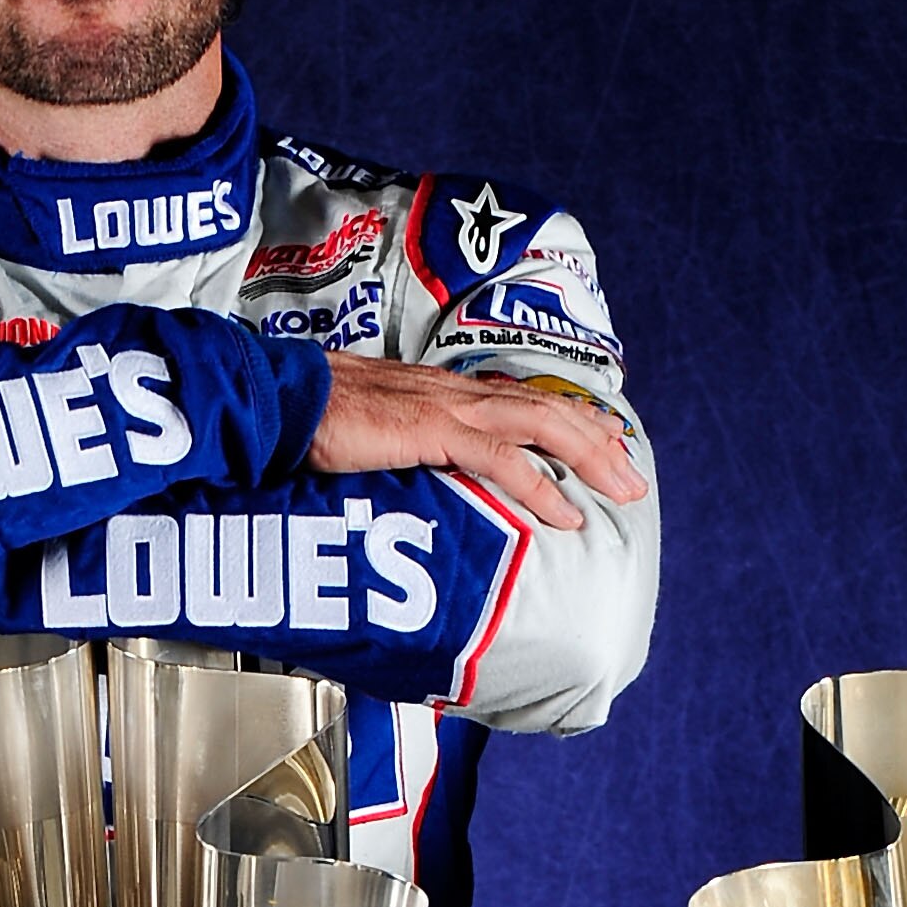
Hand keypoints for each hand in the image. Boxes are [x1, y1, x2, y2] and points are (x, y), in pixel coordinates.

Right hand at [308, 358, 646, 532]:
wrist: (275, 399)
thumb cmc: (307, 420)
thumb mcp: (368, 437)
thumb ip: (398, 454)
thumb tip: (407, 483)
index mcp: (440, 391)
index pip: (521, 400)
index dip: (568, 419)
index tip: (604, 440)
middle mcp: (454, 392)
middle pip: (545, 410)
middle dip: (596, 441)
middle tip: (631, 475)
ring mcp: (447, 407)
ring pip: (541, 426)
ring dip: (589, 458)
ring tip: (622, 489)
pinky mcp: (433, 430)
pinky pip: (503, 459)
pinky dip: (541, 487)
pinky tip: (567, 514)